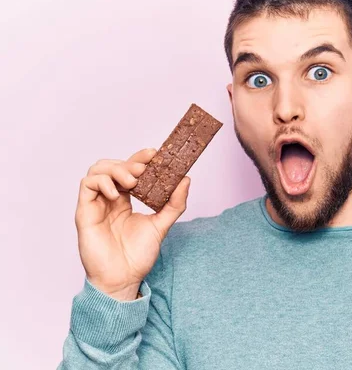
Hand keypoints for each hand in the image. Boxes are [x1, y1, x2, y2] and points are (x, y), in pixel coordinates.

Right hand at [75, 148, 190, 300]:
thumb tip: (186, 179)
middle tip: (144, 170)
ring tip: (132, 182)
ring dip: (116, 169)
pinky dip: (102, 182)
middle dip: (129, 162)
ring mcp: (96, 204)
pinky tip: (116, 194)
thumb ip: (174, 203)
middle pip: (113, 165)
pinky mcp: (85, 211)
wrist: (123, 278)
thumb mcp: (162, 224)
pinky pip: (87, 185)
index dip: (140, 157)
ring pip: (98, 170)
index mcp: (125, 200)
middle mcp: (109, 198)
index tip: (155, 154)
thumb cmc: (138, 256)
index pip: (129, 169)